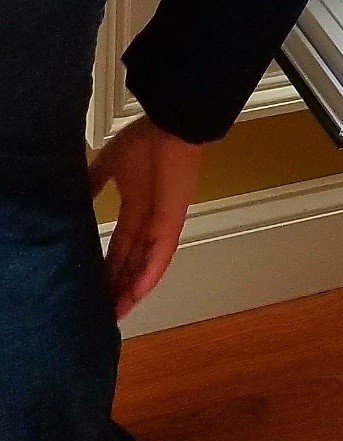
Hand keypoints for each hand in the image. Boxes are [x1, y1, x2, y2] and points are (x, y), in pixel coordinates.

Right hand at [89, 117, 202, 319]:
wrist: (172, 127)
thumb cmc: (144, 142)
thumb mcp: (109, 165)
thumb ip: (94, 183)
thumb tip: (72, 199)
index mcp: (135, 208)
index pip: (118, 246)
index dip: (107, 268)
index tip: (92, 289)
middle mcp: (148, 222)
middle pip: (130, 262)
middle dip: (116, 287)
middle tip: (101, 313)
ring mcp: (161, 225)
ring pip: (145, 266)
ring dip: (131, 289)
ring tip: (116, 313)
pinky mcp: (172, 223)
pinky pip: (160, 254)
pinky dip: (148, 274)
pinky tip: (135, 294)